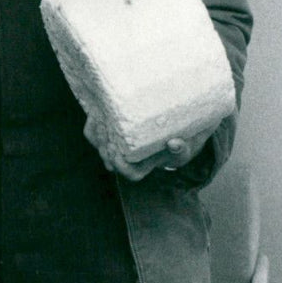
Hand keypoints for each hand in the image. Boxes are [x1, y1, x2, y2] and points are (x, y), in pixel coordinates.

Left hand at [84, 116, 209, 181]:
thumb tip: (173, 143)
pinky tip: (97, 109)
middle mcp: (128, 157)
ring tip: (101, 119)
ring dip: (97, 133)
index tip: (118, 153)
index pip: (129, 172)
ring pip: (99, 144)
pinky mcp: (113, 129)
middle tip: (107, 131)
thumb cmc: (183, 142)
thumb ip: (182, 148)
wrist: (180, 128)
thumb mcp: (187, 147)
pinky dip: (94, 122)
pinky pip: (96, 129)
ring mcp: (119, 144)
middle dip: (105, 146)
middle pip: (109, 158)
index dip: (121, 165)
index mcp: (144, 166)